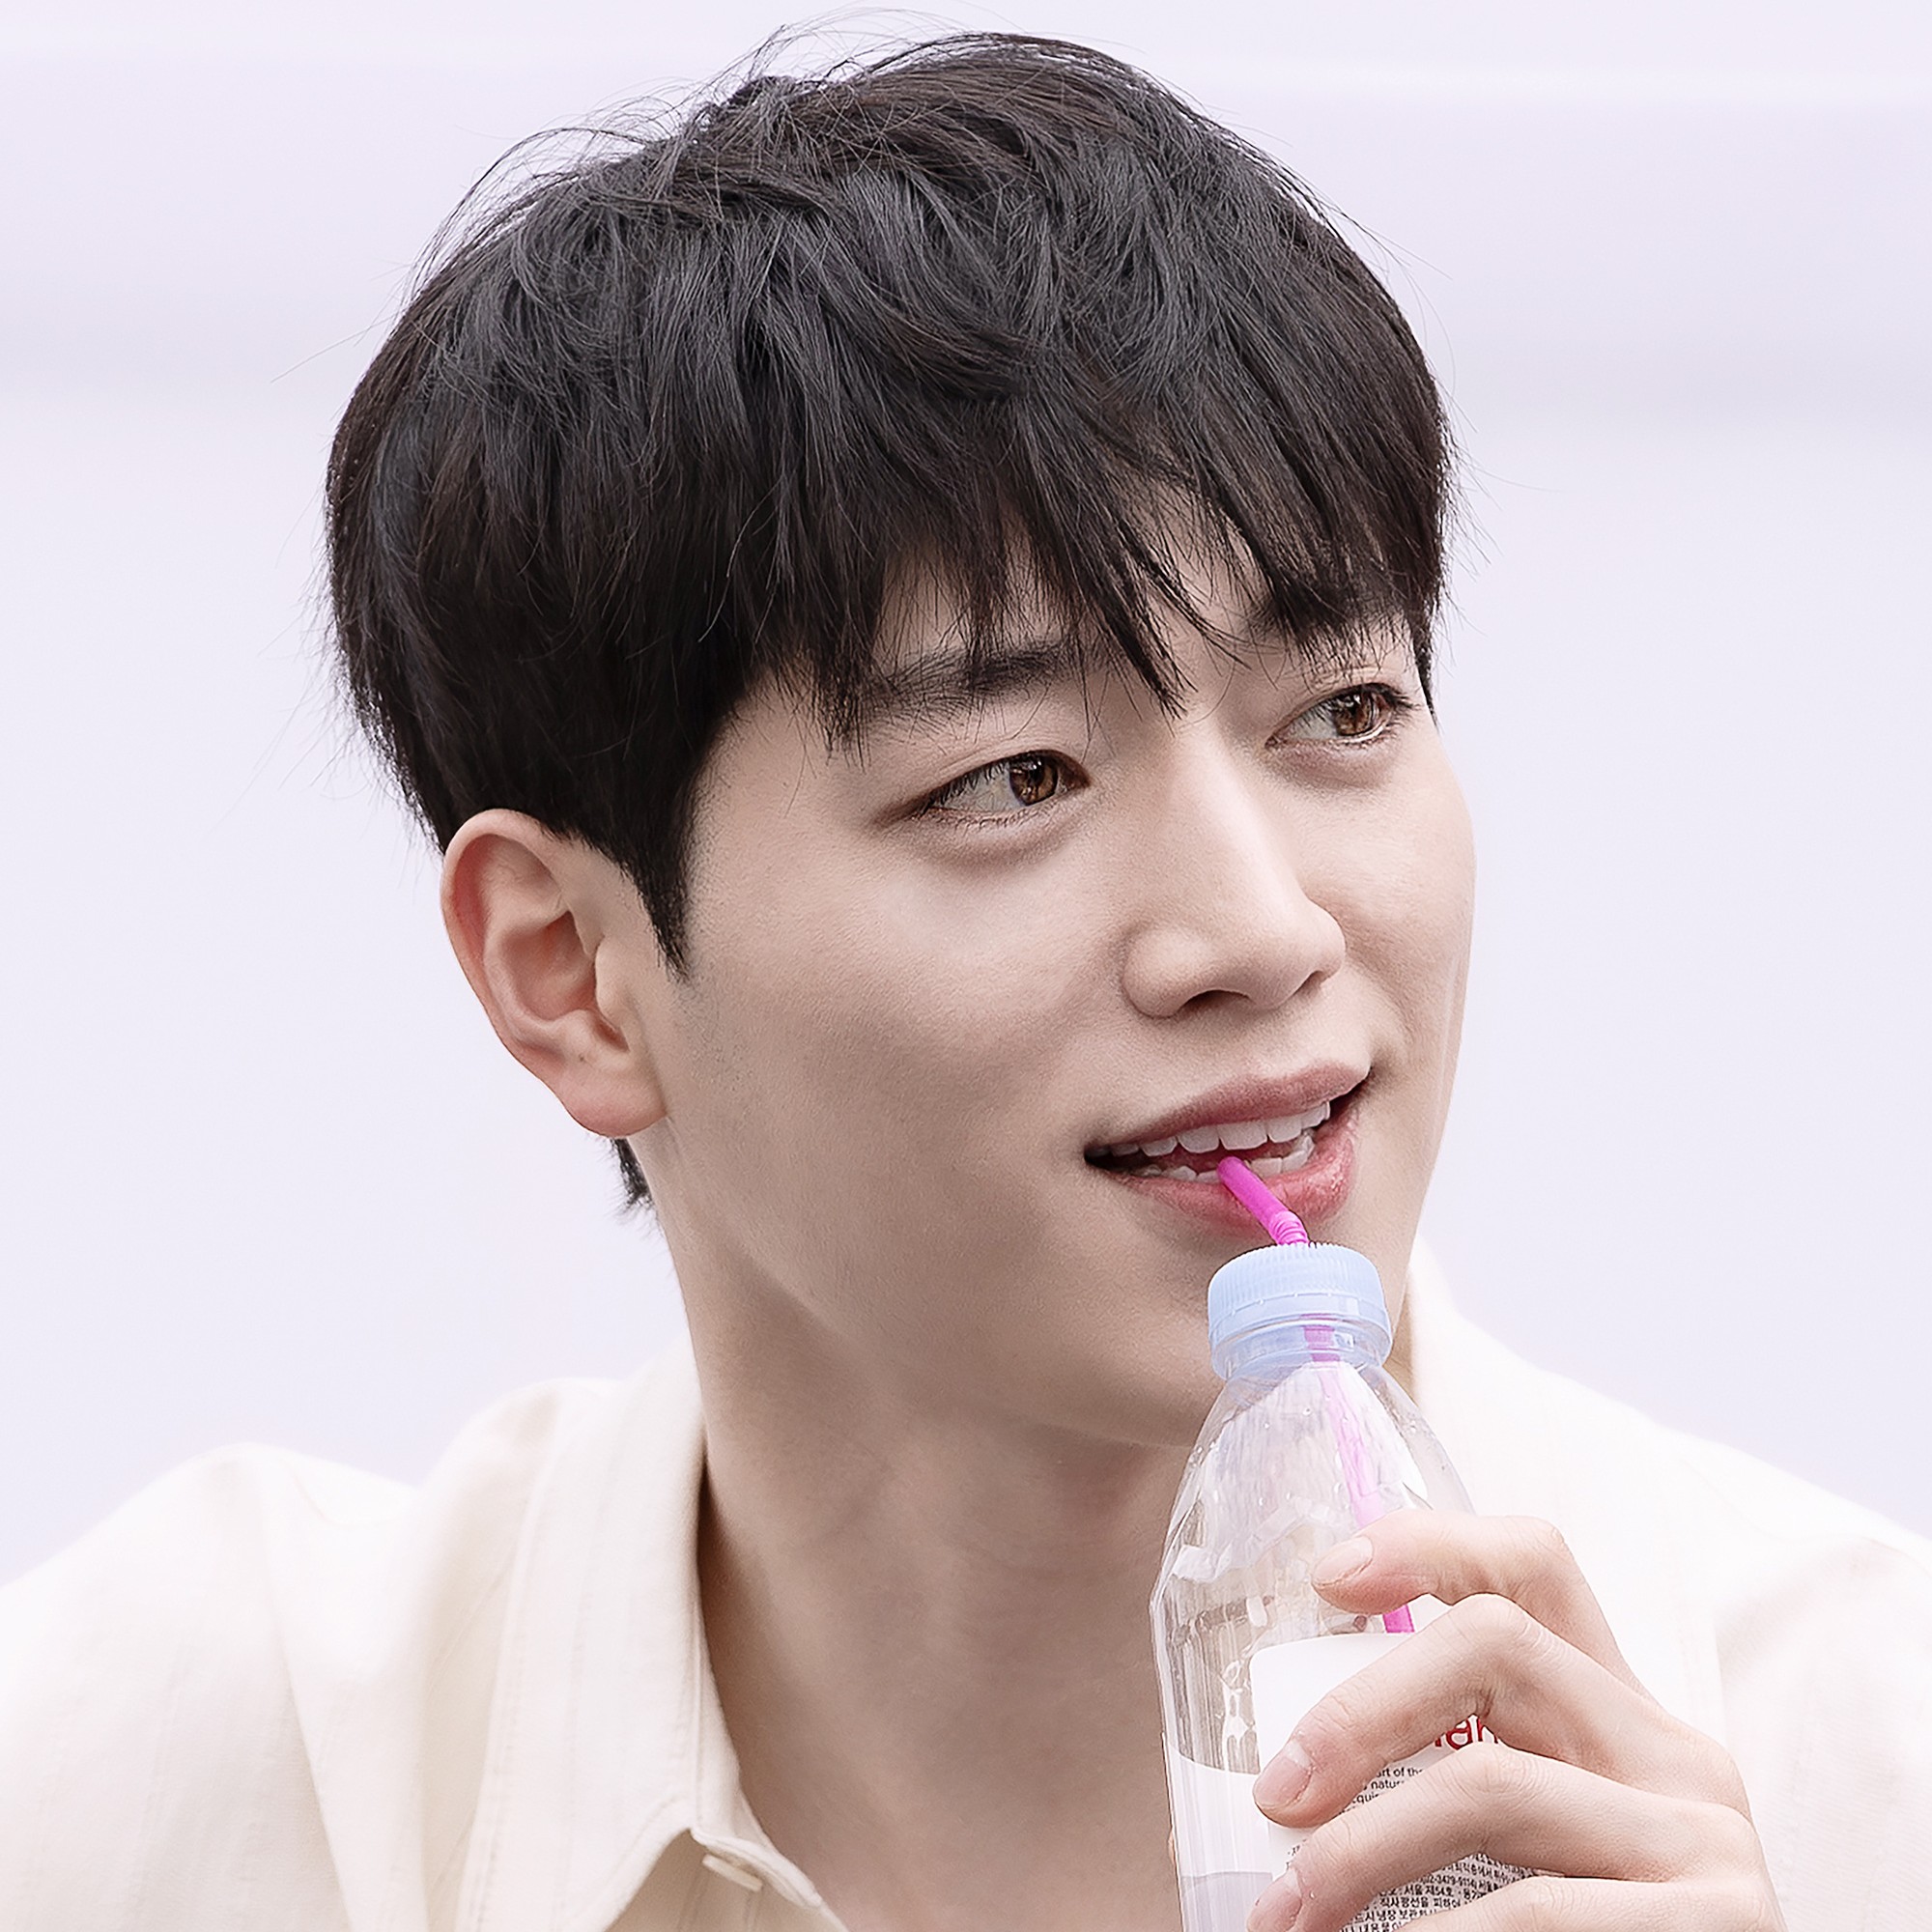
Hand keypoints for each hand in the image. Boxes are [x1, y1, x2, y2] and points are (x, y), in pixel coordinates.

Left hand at [1247, 1513, 1785, 1929]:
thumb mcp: (1541, 1849)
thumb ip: (1456, 1789)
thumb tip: (1286, 1791)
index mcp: (1619, 1716)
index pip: (1535, 1565)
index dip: (1425, 1544)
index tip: (1325, 1581)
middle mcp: (1672, 1754)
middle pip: (1493, 1644)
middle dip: (1360, 1712)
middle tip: (1275, 1795)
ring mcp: (1703, 1837)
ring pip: (1491, 1784)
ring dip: (1359, 1851)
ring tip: (1288, 1914)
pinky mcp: (1721, 1923)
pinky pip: (1532, 1913)